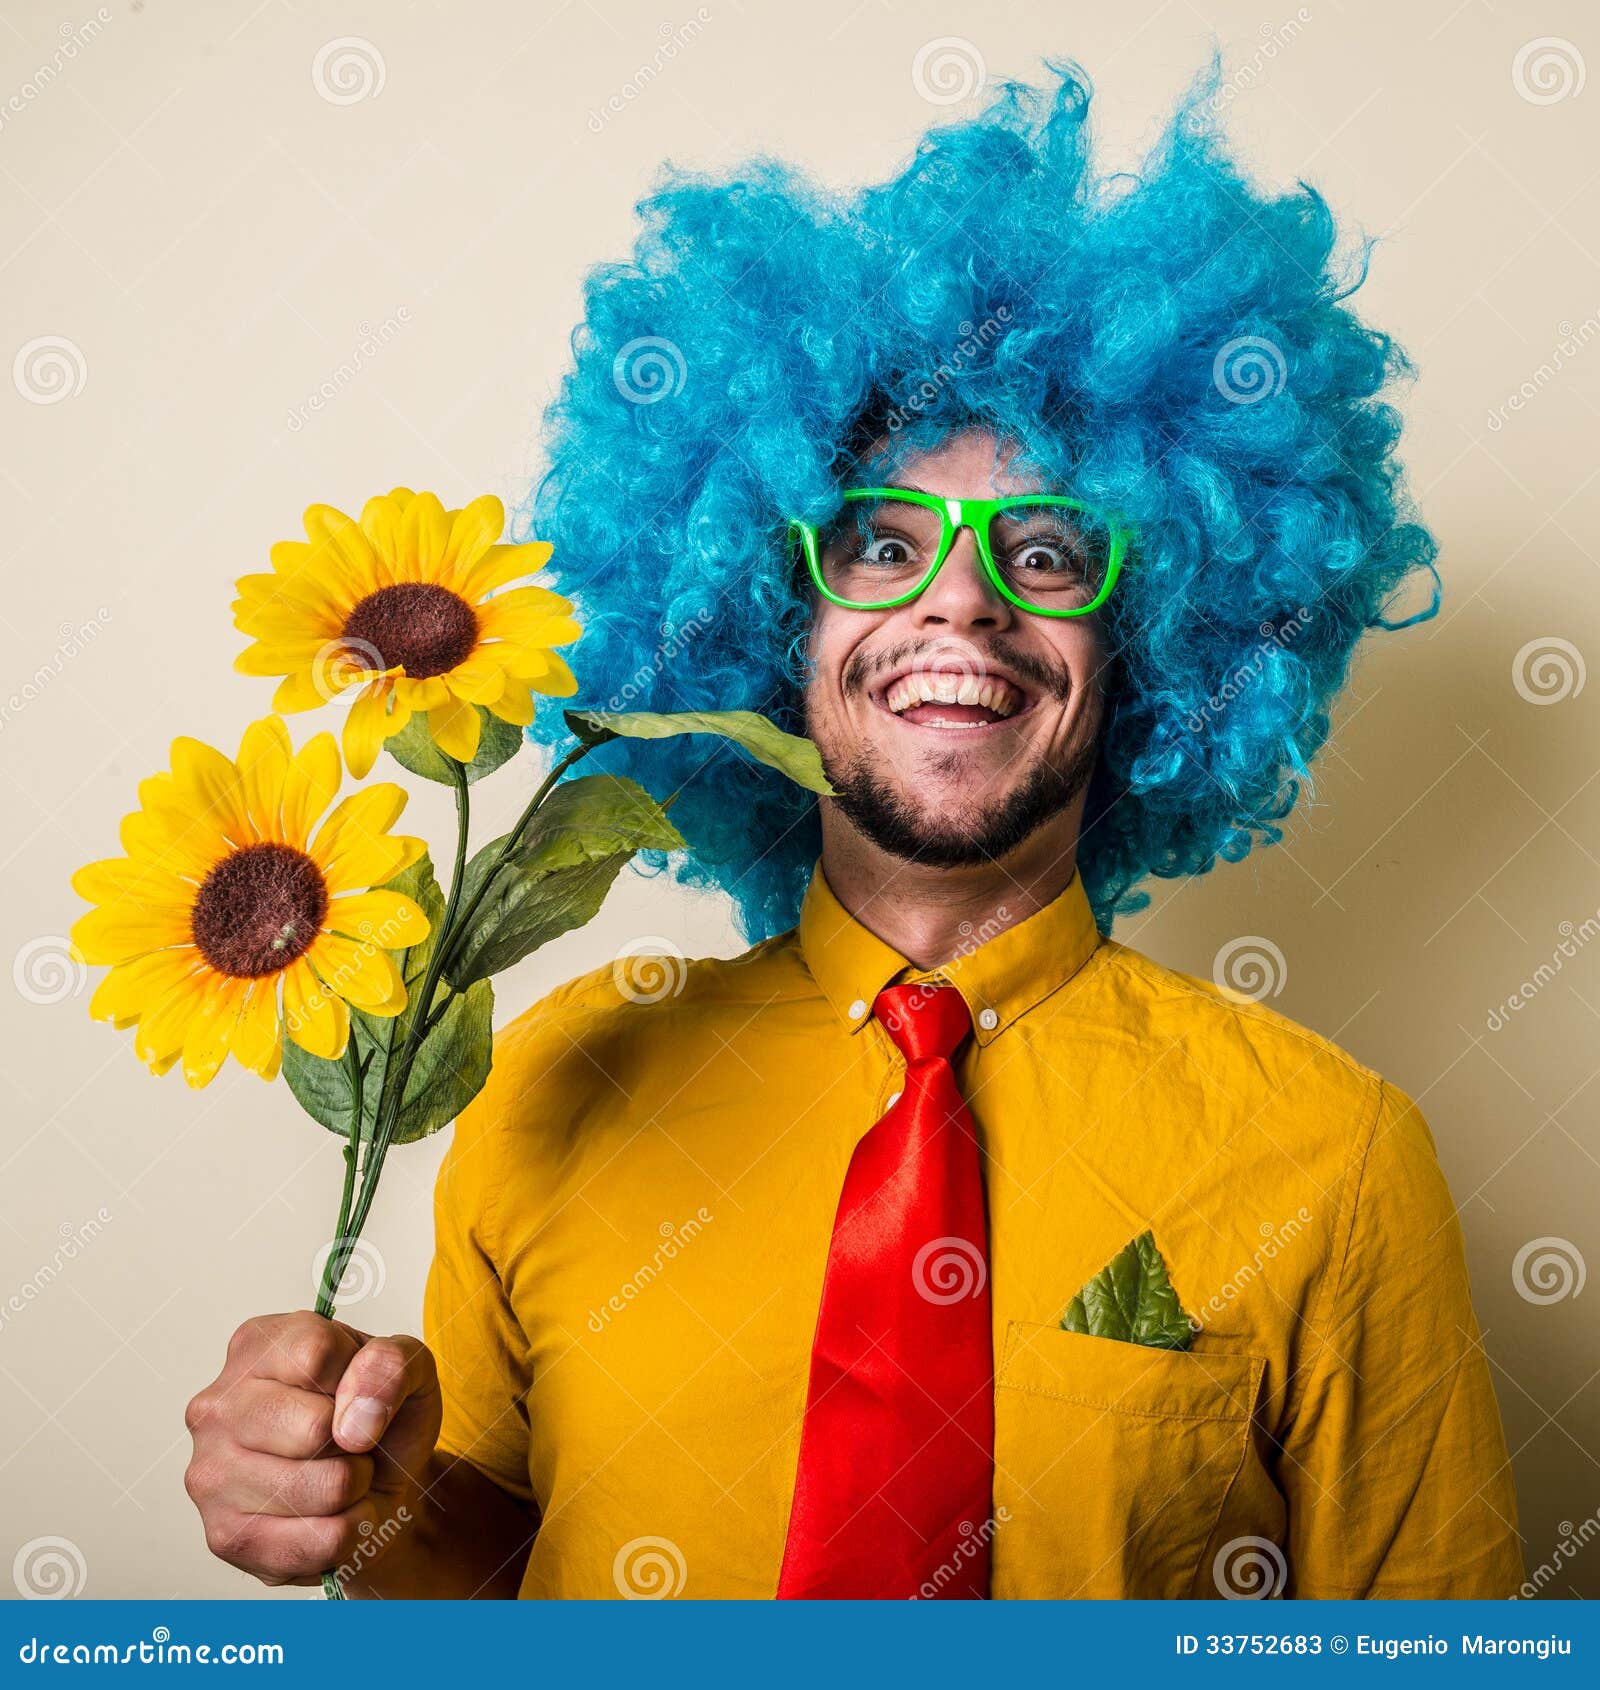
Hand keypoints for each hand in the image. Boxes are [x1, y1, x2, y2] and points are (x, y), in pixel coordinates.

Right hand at [184, 1311, 440, 1587]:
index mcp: (257, 1344)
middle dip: (359, 1441)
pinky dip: (348, 1531)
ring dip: (357, 1488)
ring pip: (325, 1489)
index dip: (359, 1380)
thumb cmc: (379, 1417)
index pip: (315, 1353)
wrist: (377, 1489)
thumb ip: (391, 1365)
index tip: (358, 1392)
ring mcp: (211, 1473)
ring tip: (342, 1476)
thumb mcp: (408, 1367)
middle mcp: (218, 1405)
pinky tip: (329, 1515)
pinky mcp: (225, 1536)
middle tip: (352, 1442)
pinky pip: (321, 1541)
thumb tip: (357, 1422)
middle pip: (313, 1428)